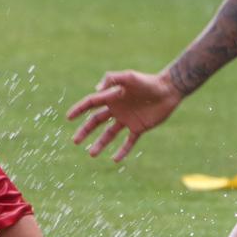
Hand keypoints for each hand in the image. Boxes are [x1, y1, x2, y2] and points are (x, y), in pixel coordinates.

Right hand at [66, 69, 182, 160]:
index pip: (91, 104)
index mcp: (111, 96)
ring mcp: (126, 119)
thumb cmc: (147, 81)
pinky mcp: (138, 128)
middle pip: (96, 122)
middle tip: (75, 141)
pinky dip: (122, 151)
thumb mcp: (128, 76)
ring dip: (100, 144)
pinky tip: (114, 159)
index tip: (68, 117)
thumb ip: (111, 79)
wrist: (168, 90)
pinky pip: (128, 142)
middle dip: (85, 131)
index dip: (79, 110)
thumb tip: (96, 91)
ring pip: (109, 134)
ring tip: (91, 154)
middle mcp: (116, 109)